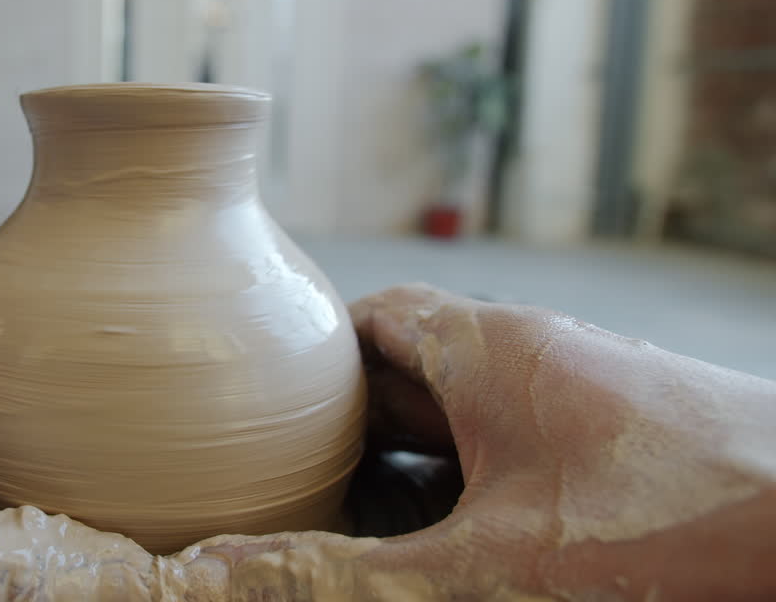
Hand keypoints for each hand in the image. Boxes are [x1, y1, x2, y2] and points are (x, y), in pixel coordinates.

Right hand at [181, 284, 775, 599]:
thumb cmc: (671, 523)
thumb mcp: (489, 564)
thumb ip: (353, 572)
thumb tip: (219, 575)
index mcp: (483, 348)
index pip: (366, 317)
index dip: (306, 356)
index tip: (265, 408)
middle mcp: (527, 352)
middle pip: (407, 361)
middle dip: (351, 417)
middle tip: (297, 474)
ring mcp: (575, 389)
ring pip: (461, 401)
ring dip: (411, 447)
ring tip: (366, 506)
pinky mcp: (614, 431)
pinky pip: (512, 434)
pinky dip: (469, 470)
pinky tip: (462, 526)